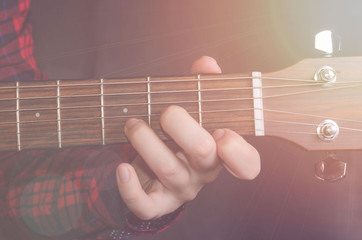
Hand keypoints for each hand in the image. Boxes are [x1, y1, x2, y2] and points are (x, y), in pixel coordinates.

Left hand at [116, 56, 259, 219]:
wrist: (156, 166)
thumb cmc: (178, 134)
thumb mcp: (193, 110)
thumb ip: (202, 86)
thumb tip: (207, 63)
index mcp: (220, 151)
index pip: (247, 163)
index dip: (239, 152)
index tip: (222, 133)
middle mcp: (204, 172)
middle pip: (203, 154)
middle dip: (181, 127)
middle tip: (166, 112)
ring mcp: (182, 189)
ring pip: (169, 170)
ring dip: (146, 142)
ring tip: (132, 124)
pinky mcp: (158, 202)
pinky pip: (146, 205)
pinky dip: (131, 189)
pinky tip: (122, 168)